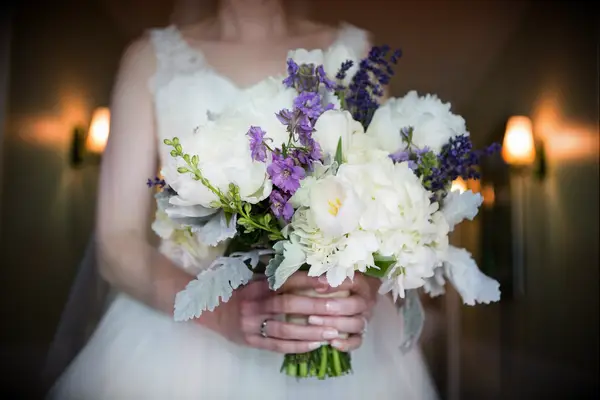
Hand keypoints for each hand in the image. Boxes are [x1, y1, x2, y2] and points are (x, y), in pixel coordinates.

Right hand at [205, 277, 342, 353]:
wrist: (213, 312)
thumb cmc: (241, 294)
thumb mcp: (256, 281)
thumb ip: (278, 279)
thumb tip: (313, 275)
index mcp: (258, 285)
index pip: (286, 281)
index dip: (309, 281)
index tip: (330, 283)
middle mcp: (255, 304)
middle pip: (289, 304)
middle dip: (316, 307)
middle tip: (339, 310)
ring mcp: (252, 324)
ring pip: (285, 329)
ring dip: (311, 331)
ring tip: (332, 332)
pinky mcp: (252, 341)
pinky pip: (277, 345)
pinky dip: (297, 346)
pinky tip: (315, 345)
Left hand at [306, 272, 380, 351]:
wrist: (350, 297)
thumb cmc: (336, 284)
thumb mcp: (333, 275)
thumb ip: (327, 275)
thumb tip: (319, 281)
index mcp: (362, 284)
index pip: (353, 282)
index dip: (336, 285)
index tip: (318, 286)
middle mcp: (366, 302)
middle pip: (355, 306)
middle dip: (333, 308)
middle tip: (314, 309)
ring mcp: (364, 318)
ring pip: (356, 324)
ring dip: (335, 324)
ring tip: (315, 323)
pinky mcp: (361, 333)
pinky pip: (358, 341)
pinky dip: (346, 344)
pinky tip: (332, 342)